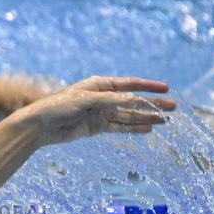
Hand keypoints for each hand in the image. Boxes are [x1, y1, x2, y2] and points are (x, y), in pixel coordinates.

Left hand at [12, 75, 176, 146]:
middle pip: (132, 101)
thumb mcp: (85, 101)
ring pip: (128, 115)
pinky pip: (119, 128)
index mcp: (99, 85)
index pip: (129, 84)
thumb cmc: (58, 106)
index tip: (166, 89)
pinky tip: (148, 129)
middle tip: (173, 108)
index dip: (148, 87)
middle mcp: (102, 98)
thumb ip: (110, 101)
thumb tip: (134, 99)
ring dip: (146, 117)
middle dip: (152, 104)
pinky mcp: (95, 128)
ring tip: (165, 121)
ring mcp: (100, 113)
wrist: (40, 126)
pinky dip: (133, 129)